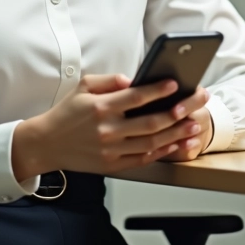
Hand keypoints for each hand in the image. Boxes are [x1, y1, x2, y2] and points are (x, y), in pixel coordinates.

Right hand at [11, 74, 209, 179]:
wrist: (47, 144)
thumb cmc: (66, 113)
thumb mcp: (82, 87)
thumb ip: (109, 80)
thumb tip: (132, 79)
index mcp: (100, 108)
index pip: (136, 97)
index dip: (158, 90)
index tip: (175, 84)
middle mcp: (108, 130)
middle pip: (151, 121)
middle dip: (179, 111)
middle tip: (197, 102)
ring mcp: (111, 150)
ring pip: (152, 142)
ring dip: (177, 134)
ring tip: (194, 125)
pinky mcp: (112, 165)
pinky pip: (143, 159)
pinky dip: (162, 152)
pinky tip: (176, 143)